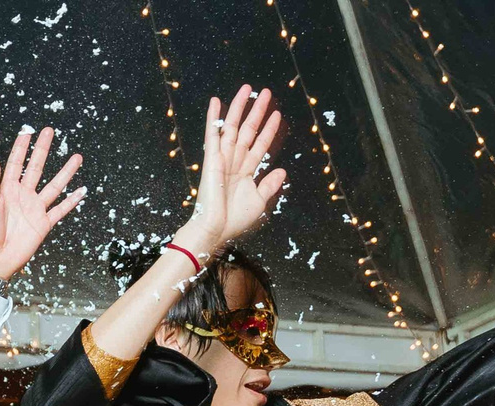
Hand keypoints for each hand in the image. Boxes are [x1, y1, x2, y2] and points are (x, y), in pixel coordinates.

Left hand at [0, 125, 85, 281]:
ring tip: (76, 157)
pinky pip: (60, 210)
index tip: (27, 132)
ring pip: (54, 186)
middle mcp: (23, 196)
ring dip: (65, 172)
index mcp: (7, 190)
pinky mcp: (43, 224)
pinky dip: (71, 201)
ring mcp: (35, 209)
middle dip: (43, 150)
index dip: (21, 148)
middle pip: (36, 168)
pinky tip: (81, 190)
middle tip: (50, 132)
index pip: (16, 163)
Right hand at [180, 87, 287, 257]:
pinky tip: (216, 101)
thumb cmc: (234, 219)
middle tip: (266, 93)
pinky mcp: (212, 158)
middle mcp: (235, 161)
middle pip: (249, 130)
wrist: (215, 228)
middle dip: (257, 112)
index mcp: (246, 171)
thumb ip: (269, 185)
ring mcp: (223, 157)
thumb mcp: (259, 201)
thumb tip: (282, 171)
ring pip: (233, 126)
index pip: (260, 144)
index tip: (277, 114)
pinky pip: (213, 134)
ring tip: (248, 89)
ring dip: (240, 107)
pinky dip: (214, 117)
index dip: (269, 129)